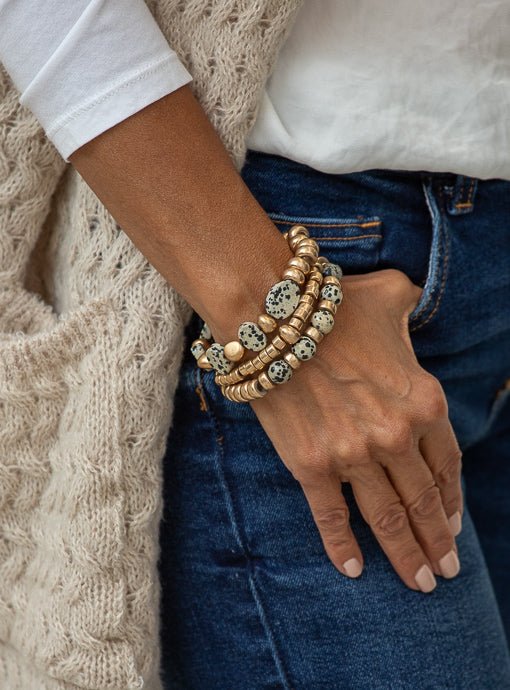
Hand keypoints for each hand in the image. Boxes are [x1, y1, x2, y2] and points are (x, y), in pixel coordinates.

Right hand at [248, 268, 462, 592]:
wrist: (275, 318)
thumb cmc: (334, 305)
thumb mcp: (392, 297)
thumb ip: (412, 306)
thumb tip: (412, 301)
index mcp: (423, 400)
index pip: (447, 464)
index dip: (452, 500)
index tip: (453, 524)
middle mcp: (396, 435)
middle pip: (424, 501)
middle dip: (438, 542)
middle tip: (446, 571)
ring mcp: (355, 455)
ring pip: (388, 519)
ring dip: (406, 556)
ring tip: (419, 583)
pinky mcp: (313, 466)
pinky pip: (332, 517)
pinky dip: (343, 546)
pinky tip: (353, 569)